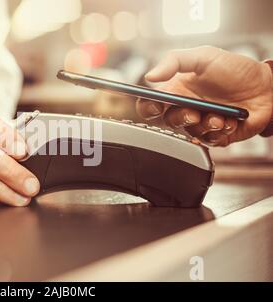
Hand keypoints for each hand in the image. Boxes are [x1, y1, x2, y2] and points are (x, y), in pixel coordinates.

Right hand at [136, 46, 272, 145]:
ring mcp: (201, 123)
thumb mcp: (204, 56)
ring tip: (221, 116)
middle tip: (193, 112)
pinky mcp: (217, 136)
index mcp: (177, 91)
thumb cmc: (236, 70)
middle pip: (168, 121)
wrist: (268, 86)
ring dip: (205, 125)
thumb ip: (174, 61)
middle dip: (180, 118)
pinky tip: (230, 122)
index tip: (156, 105)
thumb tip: (150, 75)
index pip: (151, 104)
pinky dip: (219, 133)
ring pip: (190, 133)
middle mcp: (186, 109)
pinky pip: (209, 142)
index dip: (147, 107)